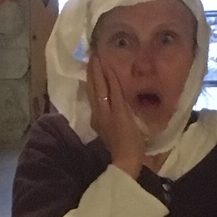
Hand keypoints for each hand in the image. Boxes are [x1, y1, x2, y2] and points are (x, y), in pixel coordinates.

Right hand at [85, 50, 145, 177]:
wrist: (126, 160)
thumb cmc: (124, 149)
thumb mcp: (114, 131)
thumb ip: (114, 119)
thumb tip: (118, 106)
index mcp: (98, 119)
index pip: (93, 96)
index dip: (91, 82)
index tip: (90, 69)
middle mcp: (98, 114)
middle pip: (93, 89)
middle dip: (91, 72)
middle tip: (91, 57)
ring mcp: (107, 112)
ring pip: (100, 88)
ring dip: (98, 71)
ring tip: (96, 58)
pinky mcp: (117, 112)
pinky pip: (113, 91)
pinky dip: (111, 79)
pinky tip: (109, 68)